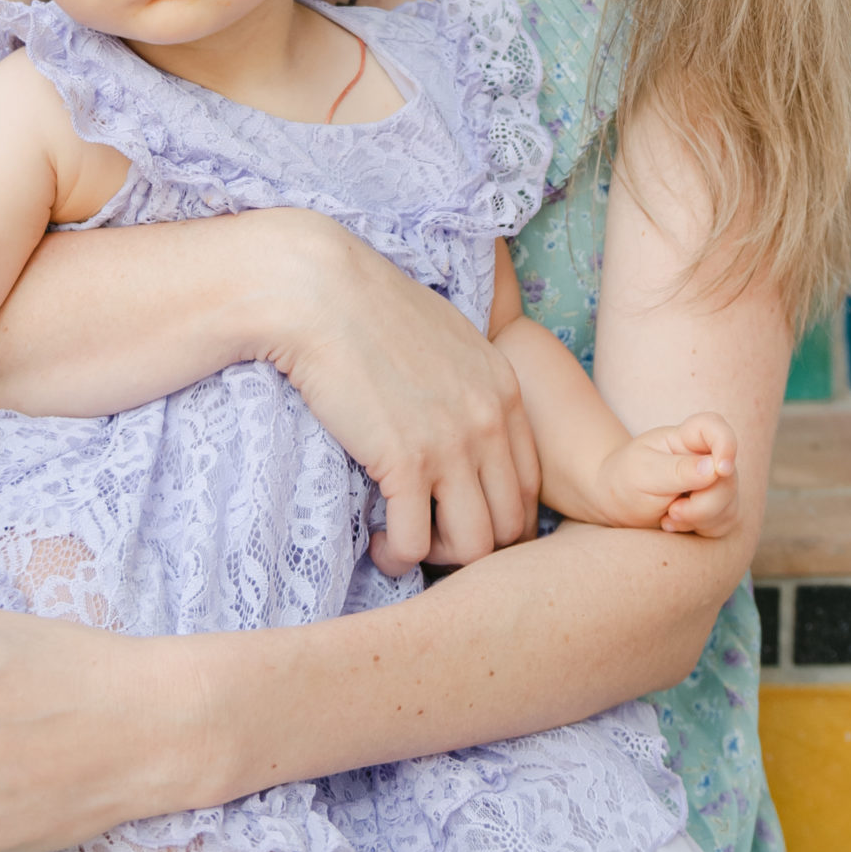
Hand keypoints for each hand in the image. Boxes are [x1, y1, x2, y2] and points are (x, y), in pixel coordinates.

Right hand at [269, 218, 540, 571]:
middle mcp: (490, 423)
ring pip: (475, 547)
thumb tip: (457, 417)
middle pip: (511, 526)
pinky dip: (396, 556)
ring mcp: (453, 446)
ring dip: (438, 559)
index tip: (457, 520)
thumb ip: (468, 382)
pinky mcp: (406, 463)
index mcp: (504, 392)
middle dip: (472, 546)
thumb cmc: (368, 310)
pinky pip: (416, 544)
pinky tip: (376, 540)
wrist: (319, 293)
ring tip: (403, 543)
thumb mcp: (445, 338)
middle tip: (430, 538)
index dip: (498, 518)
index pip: (530, 487)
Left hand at [596, 414, 738, 538]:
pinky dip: (701, 528)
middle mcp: (705, 457)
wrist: (617, 504)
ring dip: (699, 518)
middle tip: (673, 510)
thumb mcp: (643, 472)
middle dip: (703, 503)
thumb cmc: (626, 480)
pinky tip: (675, 524)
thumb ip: (677, 470)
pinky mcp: (717, 508)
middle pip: (728, 477)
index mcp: (685, 438)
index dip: (726, 443)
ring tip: (669, 515)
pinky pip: (725, 521)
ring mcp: (714, 483)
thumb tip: (715, 469)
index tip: (721, 469)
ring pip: (729, 503)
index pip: (715, 426)